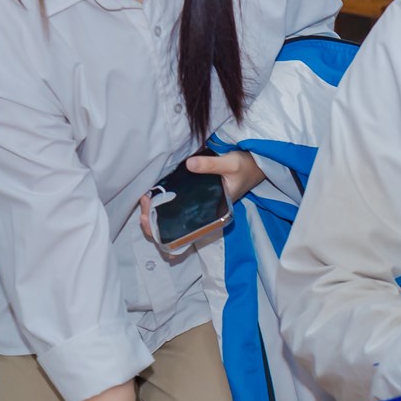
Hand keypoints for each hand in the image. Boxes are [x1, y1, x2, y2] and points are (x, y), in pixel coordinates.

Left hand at [136, 151, 263, 249]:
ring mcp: (197, 207)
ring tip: (144, 200)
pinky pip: (174, 208)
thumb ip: (211, 165)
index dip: (165, 236)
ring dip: (153, 214)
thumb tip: (189, 165)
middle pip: (172, 231)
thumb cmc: (246, 168)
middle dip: (152, 223)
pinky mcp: (194, 197)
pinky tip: (151, 197)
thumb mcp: (231, 164)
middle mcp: (203, 215)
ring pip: (170, 221)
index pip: (186, 236)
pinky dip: (160, 206)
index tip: (151, 222)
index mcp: (213, 215)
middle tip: (144, 205)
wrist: (256, 164)